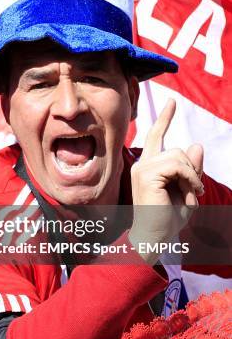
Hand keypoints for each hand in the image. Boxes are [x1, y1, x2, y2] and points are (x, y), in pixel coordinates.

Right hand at [129, 99, 203, 263]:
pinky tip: (190, 192)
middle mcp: (142, 165)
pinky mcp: (146, 174)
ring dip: (192, 175)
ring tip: (191, 194)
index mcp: (148, 167)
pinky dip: (190, 178)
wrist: (154, 236)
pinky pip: (178, 165)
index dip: (165, 118)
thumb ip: (192, 168)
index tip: (171, 102)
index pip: (156, 137)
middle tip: (193, 191)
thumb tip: (196, 144)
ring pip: (178, 155)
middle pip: (176, 149)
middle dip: (192, 169)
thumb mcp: (188, 190)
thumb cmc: (168, 218)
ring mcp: (142, 168)